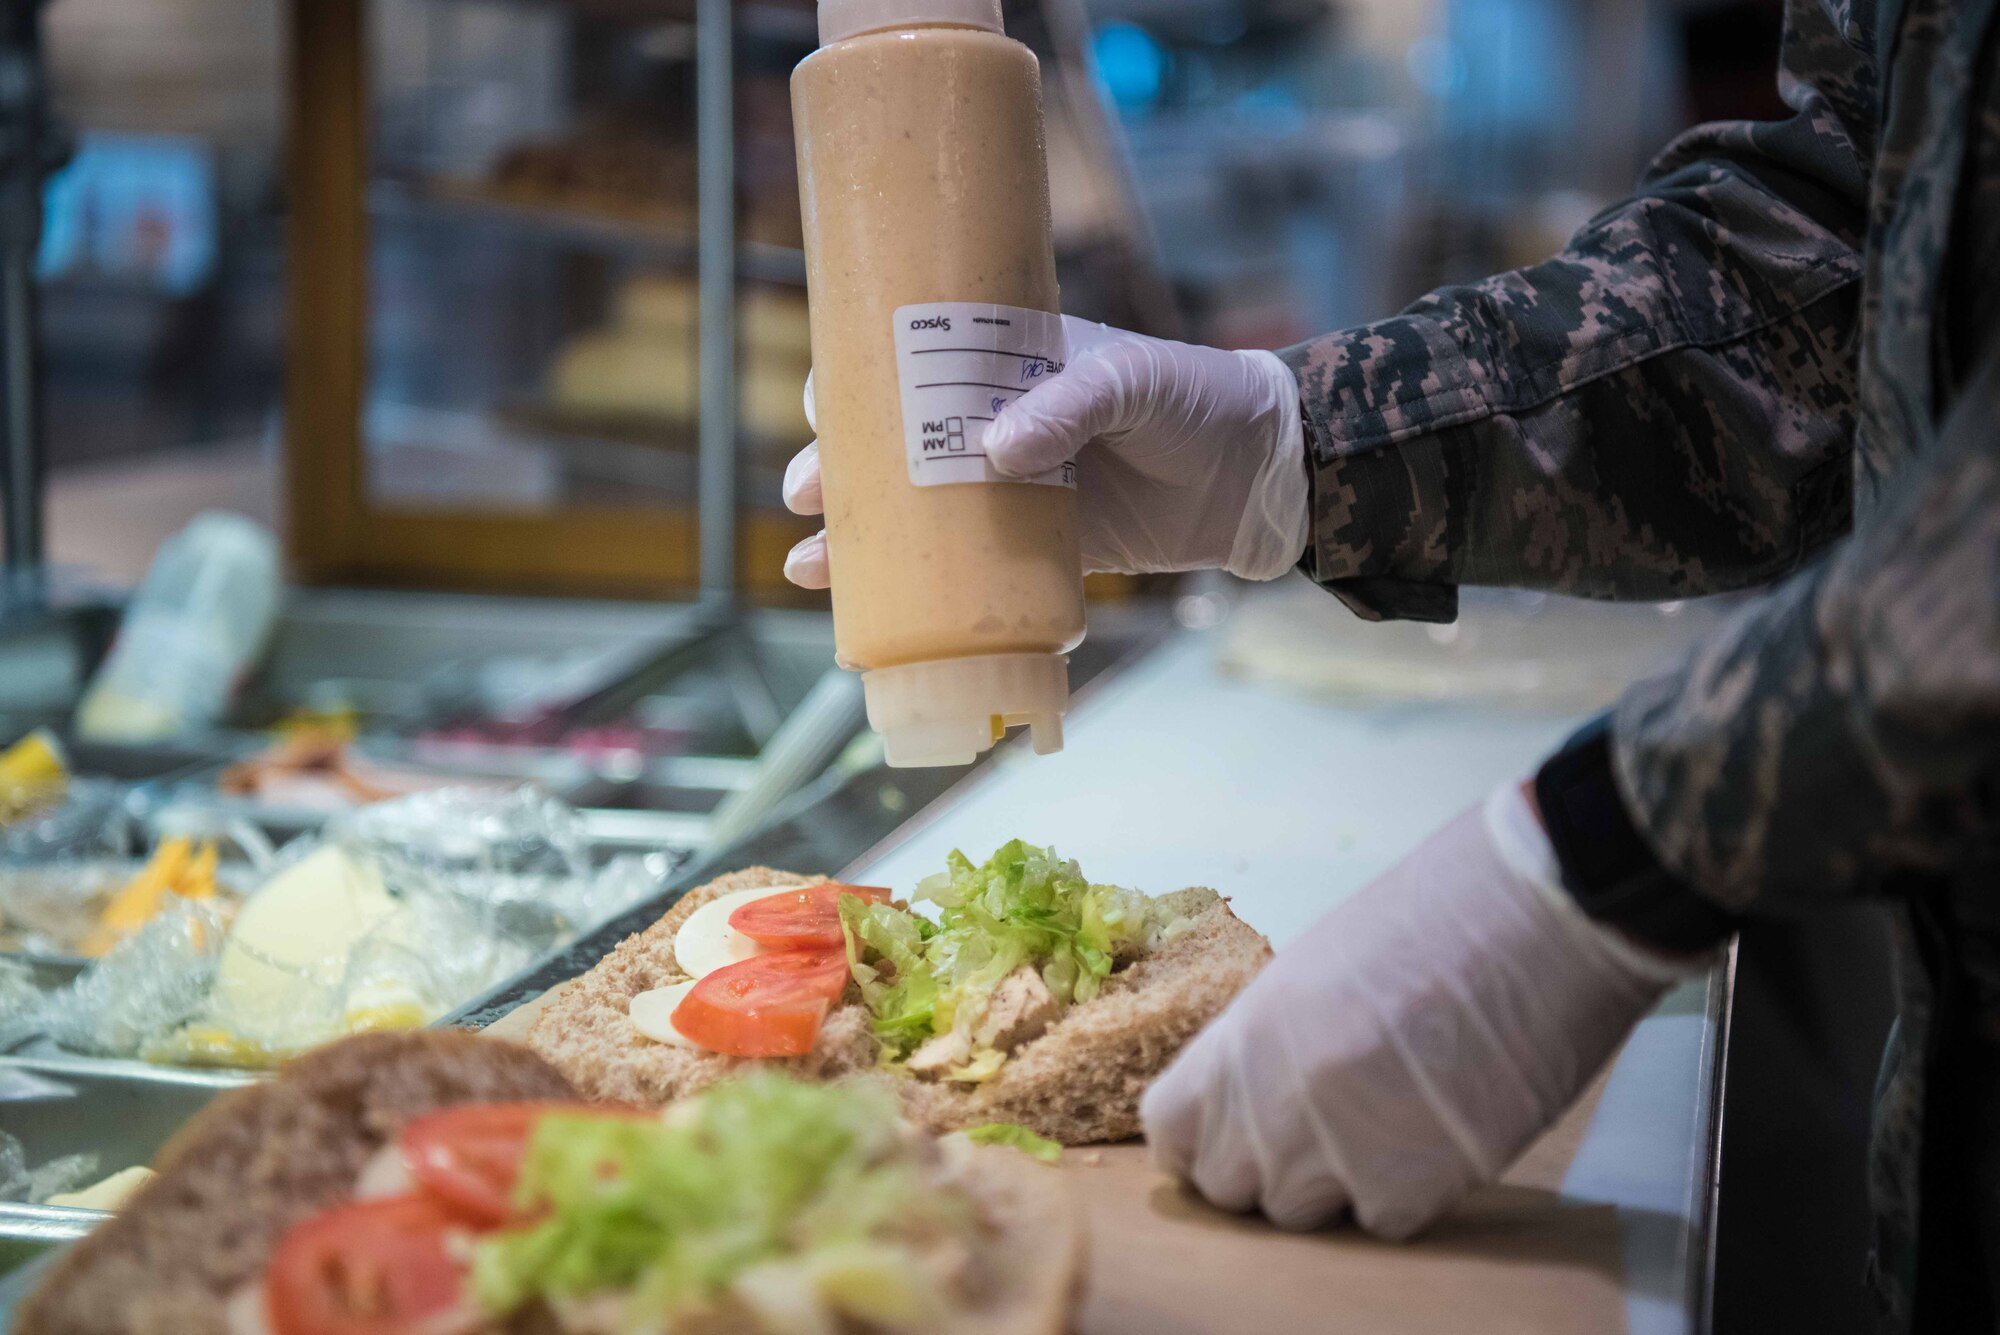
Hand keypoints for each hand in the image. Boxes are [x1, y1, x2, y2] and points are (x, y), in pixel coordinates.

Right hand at [780, 318, 1310, 586]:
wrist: (1263, 474)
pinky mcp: (1042, 546)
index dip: (856, 378)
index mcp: (1009, 359)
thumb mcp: (1134, 380)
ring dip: (859, 536)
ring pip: (917, 510)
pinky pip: (967, 568)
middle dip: (836, 468)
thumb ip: (1069, 404)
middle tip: (804, 492)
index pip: (913, 358)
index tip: (820, 401)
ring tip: (810, 563)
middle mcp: (998, 421)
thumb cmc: (1198, 400)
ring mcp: (1014, 487)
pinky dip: (920, 589)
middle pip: (894, 442)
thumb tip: (995, 448)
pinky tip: (873, 607)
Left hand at [1140, 783, 1698, 1238]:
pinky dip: (1405, 1194)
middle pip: (1230, 1185)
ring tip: (1388, 1122)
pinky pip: (1378, 1222)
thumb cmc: (1441, 914)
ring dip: (1333, 1183)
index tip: (1231, 1130)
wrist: (1538, 918)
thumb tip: (1264, 1092)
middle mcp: (1272, 1103)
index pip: (1171, 1128)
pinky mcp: (1409, 1189)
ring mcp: (1335, 1153)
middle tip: (1321, 1129)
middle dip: (1265, 1167)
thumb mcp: (1320, 967)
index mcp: (1243, 1034)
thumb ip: (1275, 1041)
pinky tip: (1437, 1134)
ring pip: (1299, 1213)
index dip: (1201, 1135)